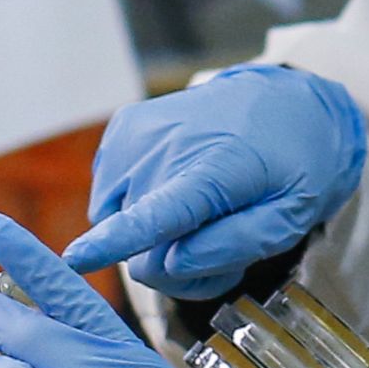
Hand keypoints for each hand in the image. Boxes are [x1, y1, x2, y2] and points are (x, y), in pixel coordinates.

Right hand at [63, 64, 365, 298]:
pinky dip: (138, 207)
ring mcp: (135, 134)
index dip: (113, 243)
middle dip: (174, 265)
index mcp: (212, 169)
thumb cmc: (294, 167)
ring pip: (116, 225)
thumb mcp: (289, 218)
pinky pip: (110, 199)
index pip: (156, 216)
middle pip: (139, 249)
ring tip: (201, 220)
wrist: (285, 102)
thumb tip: (170, 264)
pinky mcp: (121, 129)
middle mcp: (163, 146)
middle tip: (221, 255)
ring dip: (154, 239)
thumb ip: (234, 245)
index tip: (75, 259)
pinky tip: (178, 192)